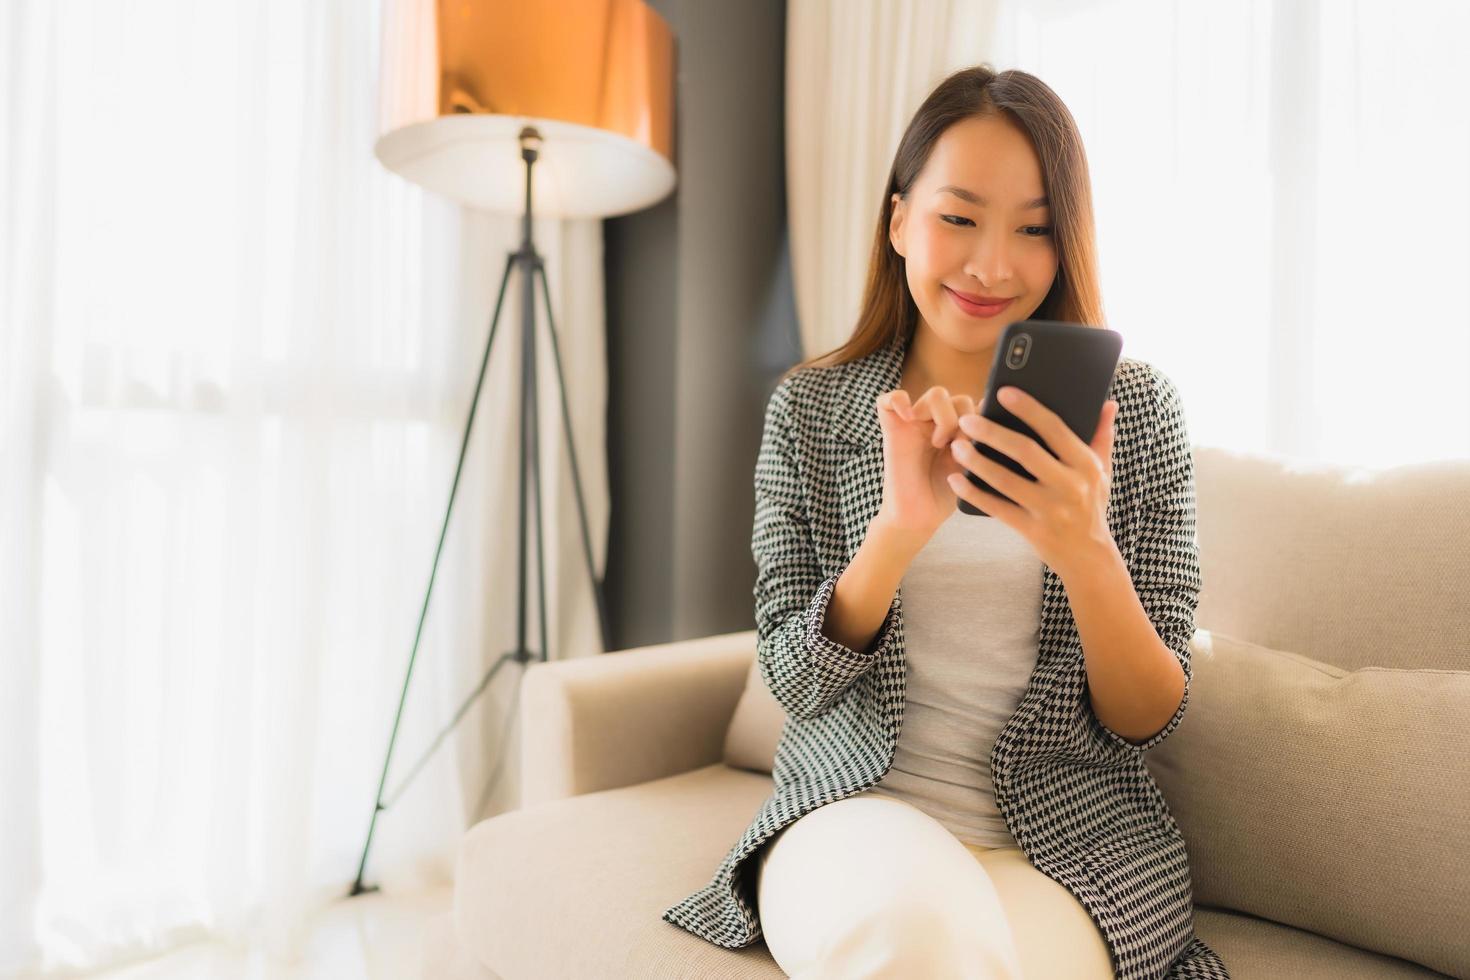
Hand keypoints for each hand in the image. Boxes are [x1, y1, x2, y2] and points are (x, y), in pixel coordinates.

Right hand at [871, 384, 978, 540]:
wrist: (920, 516)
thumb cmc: (946, 493)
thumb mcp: (974, 464)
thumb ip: (982, 438)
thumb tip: (990, 406)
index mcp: (957, 428)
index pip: (975, 404)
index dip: (981, 418)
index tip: (979, 442)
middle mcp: (935, 422)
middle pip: (960, 397)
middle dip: (966, 422)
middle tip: (959, 448)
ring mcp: (914, 424)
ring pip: (936, 394)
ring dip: (945, 416)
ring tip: (939, 443)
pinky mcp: (892, 428)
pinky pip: (889, 399)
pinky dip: (899, 400)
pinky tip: (909, 416)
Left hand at [946, 386, 1119, 578]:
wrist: (1089, 557)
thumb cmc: (1091, 505)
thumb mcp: (1101, 472)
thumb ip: (1101, 436)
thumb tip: (1106, 402)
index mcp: (1085, 465)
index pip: (1055, 429)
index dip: (1028, 409)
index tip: (1003, 392)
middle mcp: (1070, 486)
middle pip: (1025, 452)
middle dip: (992, 433)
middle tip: (967, 420)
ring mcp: (1050, 510)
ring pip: (1006, 480)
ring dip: (977, 462)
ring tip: (957, 446)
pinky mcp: (1033, 530)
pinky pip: (997, 508)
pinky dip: (974, 493)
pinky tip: (955, 480)